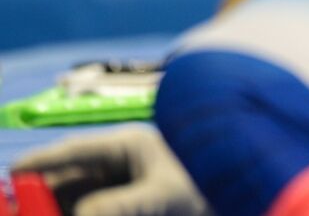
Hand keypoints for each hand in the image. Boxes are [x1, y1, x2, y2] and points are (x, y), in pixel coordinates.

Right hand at [12, 125, 210, 215]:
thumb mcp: (163, 195)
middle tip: (23, 208)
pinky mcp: (126, 203)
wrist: (239, 192)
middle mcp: (119, 163)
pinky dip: (81, 211)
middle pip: (67, 180)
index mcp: (127, 145)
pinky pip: (93, 208)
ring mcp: (121, 183)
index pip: (74, 151)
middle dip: (44, 196)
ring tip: (43, 211)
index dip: (40, 162)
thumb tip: (82, 214)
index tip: (15, 171)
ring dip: (61, 206)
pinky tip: (71, 212)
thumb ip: (123, 205)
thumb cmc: (206, 183)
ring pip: (76, 198)